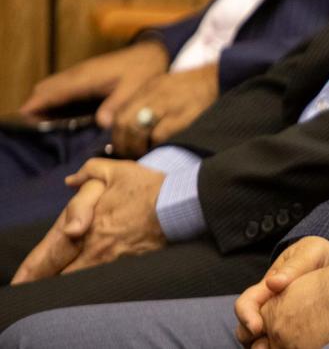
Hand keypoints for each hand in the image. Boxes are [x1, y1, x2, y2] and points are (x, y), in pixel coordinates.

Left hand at [10, 158, 163, 282]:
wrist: (177, 205)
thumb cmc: (146, 187)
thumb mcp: (115, 170)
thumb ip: (89, 172)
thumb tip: (70, 181)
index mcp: (83, 224)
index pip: (49, 251)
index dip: (32, 268)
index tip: (21, 280)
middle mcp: (92, 247)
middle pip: (59, 273)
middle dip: (42, 281)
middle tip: (30, 288)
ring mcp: (109, 259)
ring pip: (77, 280)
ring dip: (63, 283)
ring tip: (54, 288)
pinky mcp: (126, 265)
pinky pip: (99, 280)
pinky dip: (87, 284)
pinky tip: (83, 285)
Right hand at [20, 40, 168, 127]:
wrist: (152, 53)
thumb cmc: (144, 71)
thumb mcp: (133, 89)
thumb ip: (116, 105)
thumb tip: (101, 123)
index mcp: (86, 78)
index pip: (52, 92)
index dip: (37, 104)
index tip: (24, 118)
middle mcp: (78, 74)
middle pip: (45, 89)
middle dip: (35, 105)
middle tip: (32, 127)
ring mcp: (80, 73)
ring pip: (51, 86)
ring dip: (42, 101)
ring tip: (39, 122)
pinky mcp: (85, 75)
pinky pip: (61, 86)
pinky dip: (52, 97)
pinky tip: (56, 111)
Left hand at [111, 64, 218, 156]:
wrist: (218, 79)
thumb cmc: (190, 87)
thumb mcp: (163, 85)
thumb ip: (142, 101)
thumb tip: (120, 123)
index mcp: (150, 88)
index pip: (121, 114)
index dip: (117, 134)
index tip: (121, 144)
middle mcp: (156, 95)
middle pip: (127, 123)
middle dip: (125, 143)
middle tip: (130, 152)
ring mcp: (170, 106)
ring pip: (141, 131)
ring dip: (138, 146)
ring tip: (144, 152)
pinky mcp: (185, 117)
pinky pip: (161, 136)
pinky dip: (156, 145)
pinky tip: (160, 148)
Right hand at [255, 256, 328, 348]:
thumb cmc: (316, 254)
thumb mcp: (309, 254)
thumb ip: (293, 268)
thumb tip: (273, 283)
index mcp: (266, 287)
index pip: (245, 304)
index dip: (246, 317)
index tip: (258, 327)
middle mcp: (268, 305)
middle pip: (246, 328)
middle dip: (251, 339)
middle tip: (266, 347)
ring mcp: (279, 317)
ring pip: (261, 339)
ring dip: (266, 347)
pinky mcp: (292, 326)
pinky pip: (281, 341)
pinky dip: (283, 347)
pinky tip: (297, 347)